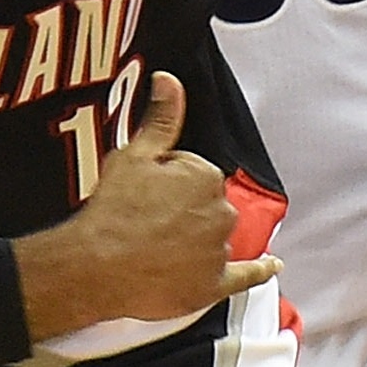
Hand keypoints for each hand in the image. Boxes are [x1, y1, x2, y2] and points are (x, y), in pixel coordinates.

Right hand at [15, 74, 280, 338]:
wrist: (94, 267)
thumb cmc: (112, 213)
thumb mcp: (133, 156)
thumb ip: (161, 119)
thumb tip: (170, 81)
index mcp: (205, 176)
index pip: (194, 174)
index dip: (167, 184)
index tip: (144, 195)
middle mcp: (221, 212)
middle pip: (207, 206)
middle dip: (183, 212)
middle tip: (146, 223)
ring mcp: (218, 251)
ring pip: (214, 238)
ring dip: (196, 241)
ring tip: (156, 251)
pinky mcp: (212, 285)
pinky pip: (246, 275)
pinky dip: (260, 271)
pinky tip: (271, 266)